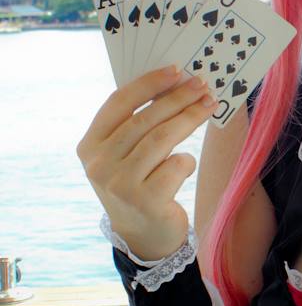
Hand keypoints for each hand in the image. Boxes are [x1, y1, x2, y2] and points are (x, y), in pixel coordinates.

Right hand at [76, 66, 217, 261]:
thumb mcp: (125, 155)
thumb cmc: (139, 184)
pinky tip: (184, 164)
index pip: (118, 103)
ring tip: (208, 105)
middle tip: (202, 85)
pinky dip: (186, 160)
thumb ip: (137, 125)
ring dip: (190, 118)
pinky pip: (175, 166)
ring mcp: (120, 185)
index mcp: (90, 146)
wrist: (144, 235)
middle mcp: (99, 165)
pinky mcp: (145, 201)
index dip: (148, 83)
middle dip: (177, 98)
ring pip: (162, 139)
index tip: (175, 70)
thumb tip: (173, 83)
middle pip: (144, 120)